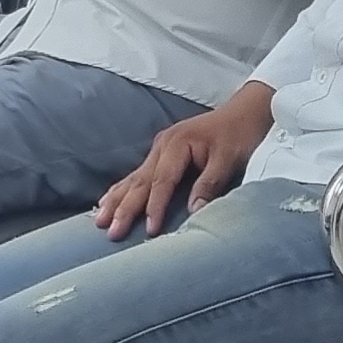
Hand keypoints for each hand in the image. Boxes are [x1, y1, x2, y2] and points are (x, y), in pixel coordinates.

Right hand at [95, 86, 273, 238]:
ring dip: (115, 200)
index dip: (154, 206)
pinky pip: (137, 175)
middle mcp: (163, 146)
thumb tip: (194, 211)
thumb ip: (210, 183)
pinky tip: (107, 200)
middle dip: (123, 207)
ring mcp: (159, 149)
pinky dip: (121, 189)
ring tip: (99, 219)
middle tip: (109, 230)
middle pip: (140, 181)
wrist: (244, 112)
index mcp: (177, 144)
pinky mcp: (161, 154)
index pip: (162, 181)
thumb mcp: (229, 159)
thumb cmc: (238, 134)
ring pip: (133, 178)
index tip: (149, 229)